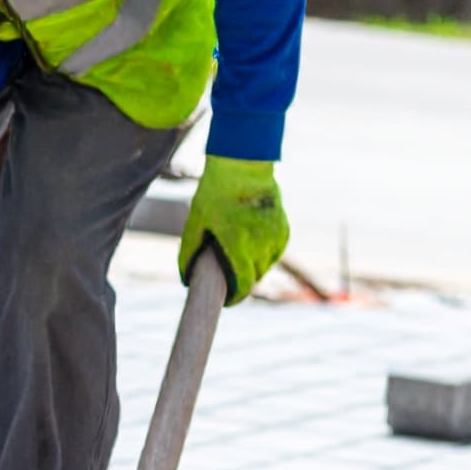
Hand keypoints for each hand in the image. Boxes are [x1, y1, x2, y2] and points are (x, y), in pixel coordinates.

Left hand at [180, 156, 288, 303]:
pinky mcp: (284, 229)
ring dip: (253, 271)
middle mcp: (260, 242)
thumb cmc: (214, 195)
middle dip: (241, 284)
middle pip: (254, 278)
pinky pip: (275, 254)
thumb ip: (189, 254)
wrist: (244, 167)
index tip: (228, 302)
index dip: (235, 297)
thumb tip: (186, 281)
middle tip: (227, 283)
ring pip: (266, 267)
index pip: (242, 283)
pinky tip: (253, 252)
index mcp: (238, 243)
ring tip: (237, 264)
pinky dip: (265, 257)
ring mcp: (275, 235)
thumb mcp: (195, 224)